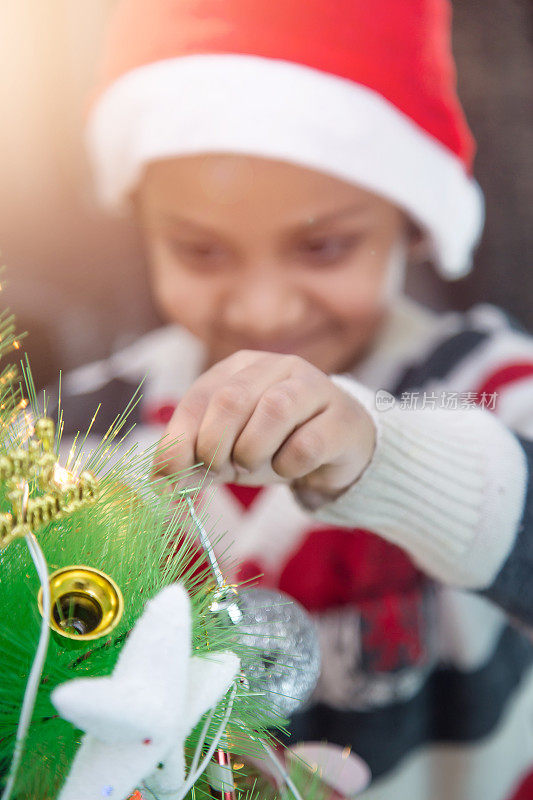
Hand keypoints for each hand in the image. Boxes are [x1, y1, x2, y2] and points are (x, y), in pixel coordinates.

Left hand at [154, 351, 375, 503]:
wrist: (335, 452)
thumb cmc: (274, 445)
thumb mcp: (226, 452)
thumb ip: (192, 461)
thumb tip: (157, 478)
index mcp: (241, 367)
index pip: (200, 395)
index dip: (181, 436)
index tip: (171, 471)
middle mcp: (277, 367)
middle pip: (233, 398)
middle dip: (215, 444)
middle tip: (220, 468)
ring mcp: (314, 387)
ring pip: (274, 410)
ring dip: (252, 450)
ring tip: (253, 464)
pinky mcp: (341, 418)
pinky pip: (307, 443)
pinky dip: (288, 465)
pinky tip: (289, 468)